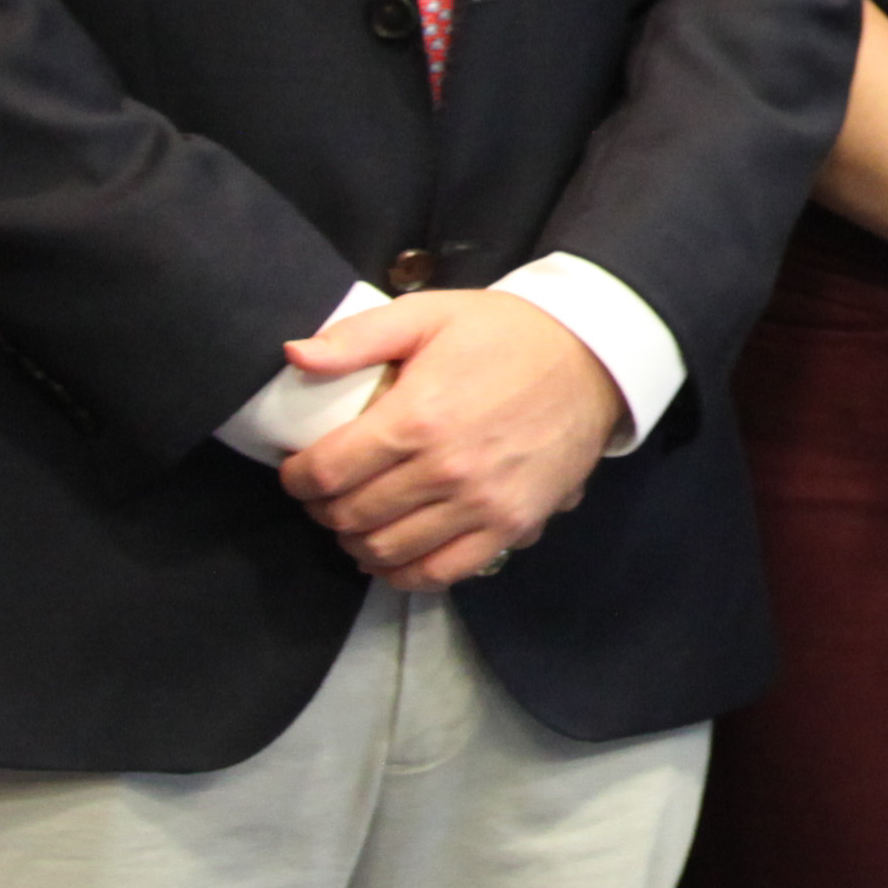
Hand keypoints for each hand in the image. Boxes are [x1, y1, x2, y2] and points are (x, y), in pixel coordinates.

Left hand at [278, 289, 625, 587]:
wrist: (593, 357)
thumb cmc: (505, 333)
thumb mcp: (429, 314)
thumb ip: (357, 336)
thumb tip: (294, 357)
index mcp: (416, 418)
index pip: (326, 471)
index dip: (296, 478)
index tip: (297, 471)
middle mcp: (445, 470)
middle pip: (351, 515)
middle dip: (323, 509)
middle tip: (325, 495)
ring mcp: (481, 505)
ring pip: (388, 550)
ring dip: (356, 543)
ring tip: (355, 524)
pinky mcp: (511, 526)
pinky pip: (442, 571)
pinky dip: (404, 574)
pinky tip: (391, 557)